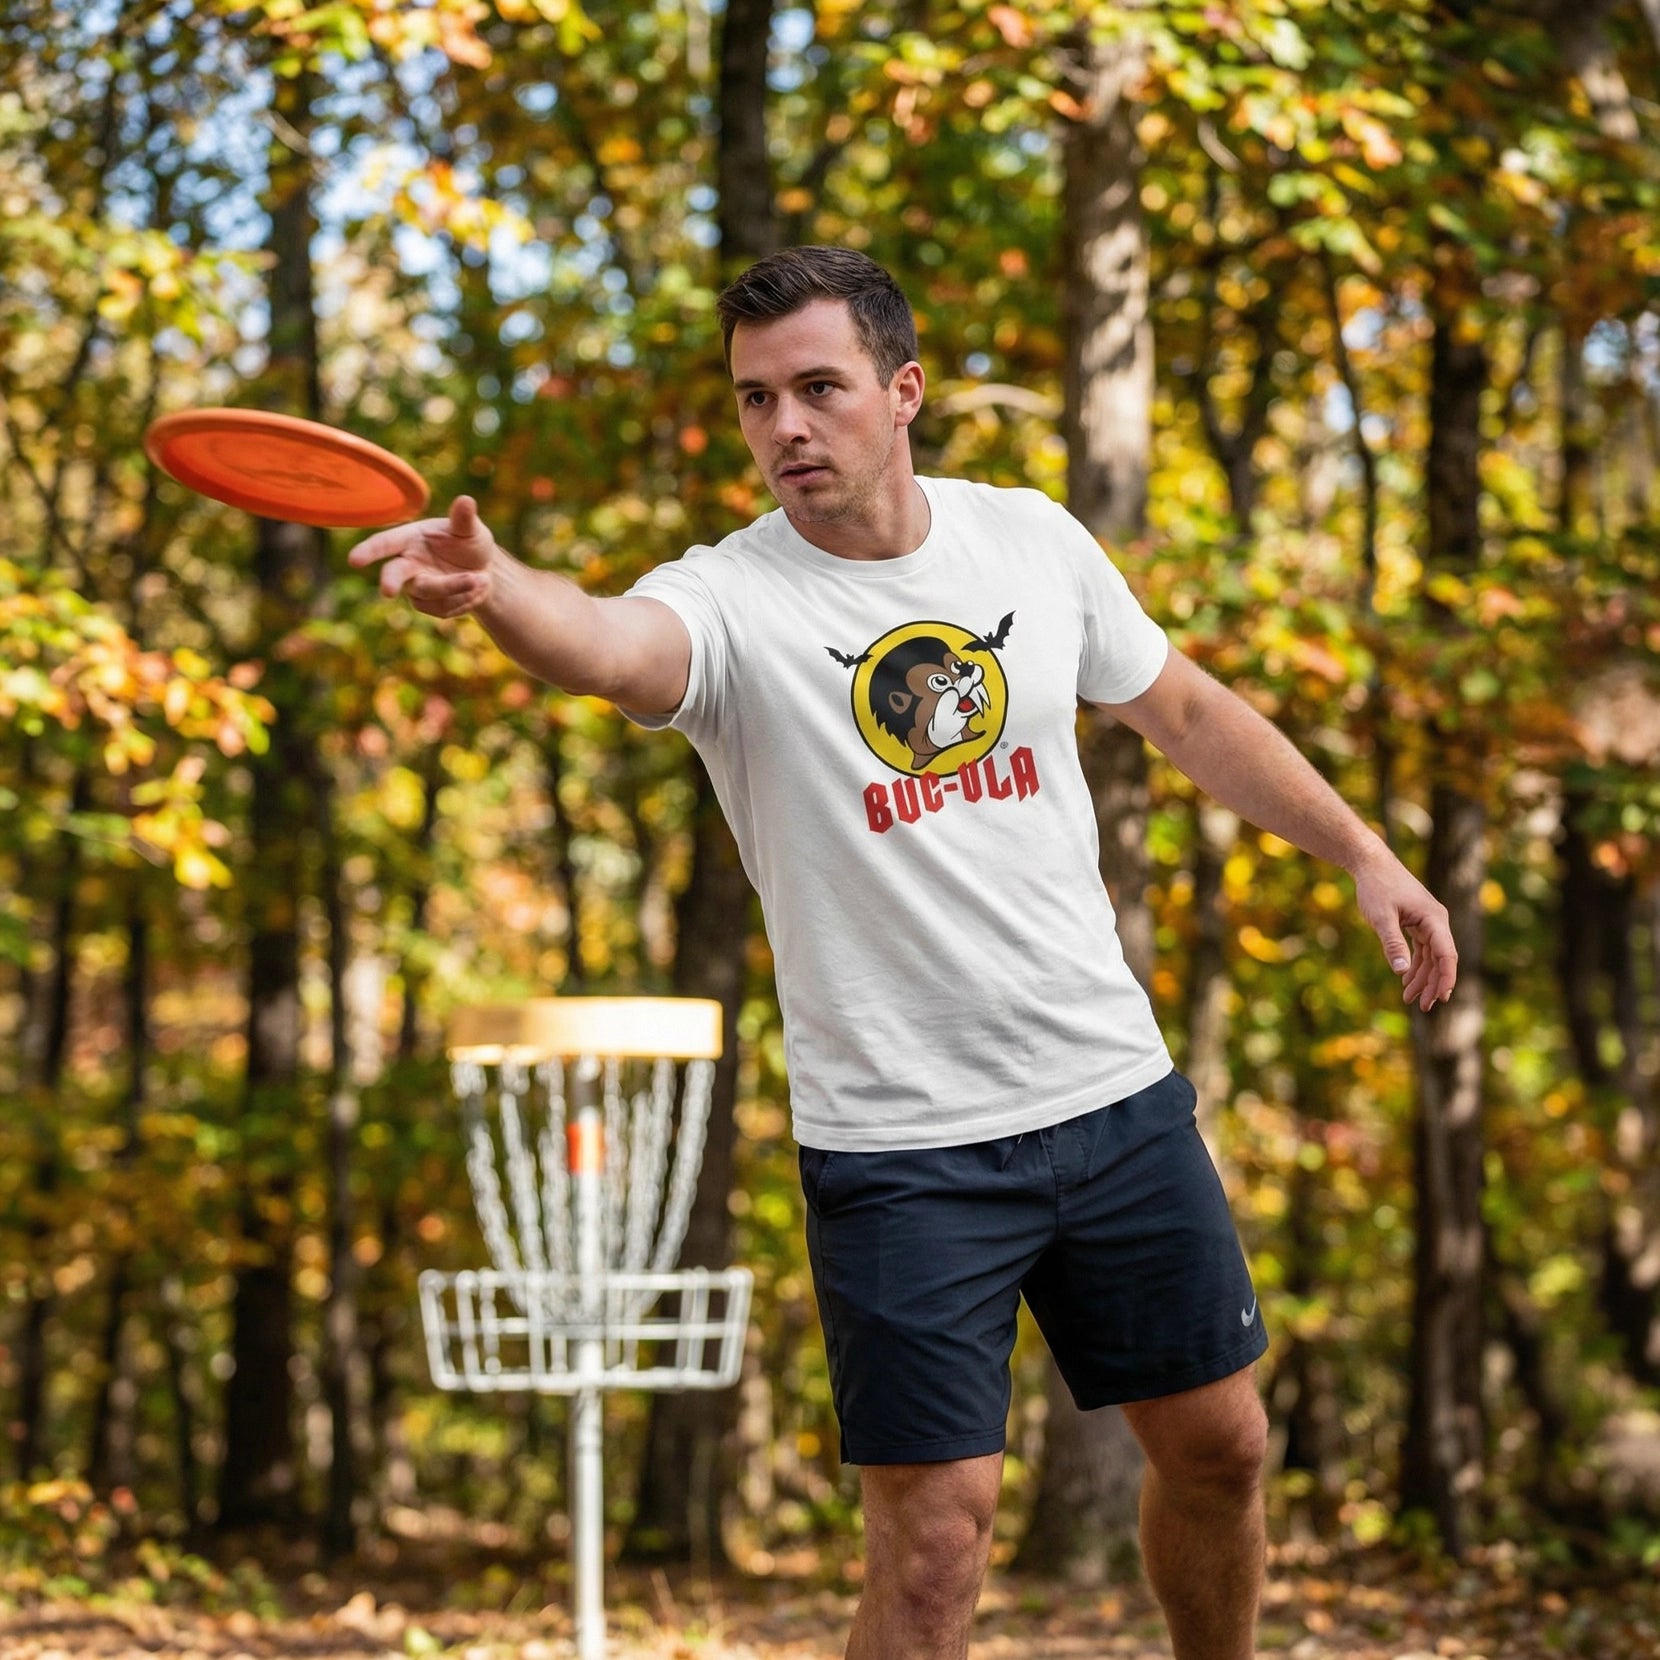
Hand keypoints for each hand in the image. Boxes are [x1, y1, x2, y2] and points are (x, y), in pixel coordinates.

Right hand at [348, 495, 496, 617]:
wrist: (484, 571)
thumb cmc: (470, 544)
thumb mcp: (470, 529)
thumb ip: (464, 519)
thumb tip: (466, 501)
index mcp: (410, 539)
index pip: (385, 543)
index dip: (369, 551)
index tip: (354, 560)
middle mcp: (408, 563)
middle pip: (393, 574)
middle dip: (390, 582)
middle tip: (386, 592)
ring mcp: (417, 586)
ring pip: (428, 593)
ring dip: (456, 588)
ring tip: (481, 578)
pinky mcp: (429, 605)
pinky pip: (443, 608)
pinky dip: (465, 599)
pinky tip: (475, 588)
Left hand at [1352, 852, 1457, 1011]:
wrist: (1371, 863)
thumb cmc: (1376, 886)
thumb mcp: (1381, 917)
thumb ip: (1392, 944)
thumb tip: (1402, 972)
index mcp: (1434, 919)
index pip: (1447, 955)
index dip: (1446, 978)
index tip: (1441, 999)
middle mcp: (1437, 921)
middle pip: (1441, 959)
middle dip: (1433, 984)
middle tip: (1423, 1006)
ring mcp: (1428, 921)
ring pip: (1431, 956)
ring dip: (1423, 977)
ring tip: (1410, 998)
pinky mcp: (1417, 921)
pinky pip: (1422, 948)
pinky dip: (1415, 964)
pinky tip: (1406, 979)